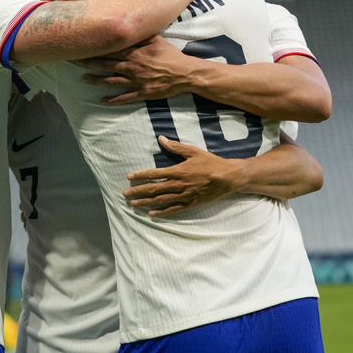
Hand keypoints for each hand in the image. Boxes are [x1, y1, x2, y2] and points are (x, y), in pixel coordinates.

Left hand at [79, 36, 198, 104]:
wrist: (185, 73)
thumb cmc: (171, 55)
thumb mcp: (157, 40)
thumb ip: (141, 35)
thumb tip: (129, 26)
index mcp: (135, 52)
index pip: (110, 49)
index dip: (95, 48)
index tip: (82, 46)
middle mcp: (132, 66)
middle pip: (106, 64)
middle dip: (89, 63)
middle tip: (74, 62)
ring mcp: (136, 81)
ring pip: (111, 81)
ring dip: (96, 80)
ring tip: (83, 80)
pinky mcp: (142, 93)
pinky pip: (124, 97)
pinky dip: (112, 100)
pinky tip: (101, 101)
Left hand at [123, 136, 244, 216]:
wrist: (228, 178)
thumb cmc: (211, 162)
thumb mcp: (193, 151)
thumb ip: (175, 146)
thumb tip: (160, 138)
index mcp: (178, 171)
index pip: (154, 174)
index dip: (140, 176)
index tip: (129, 177)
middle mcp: (178, 185)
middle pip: (154, 189)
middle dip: (138, 191)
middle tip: (125, 193)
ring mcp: (184, 196)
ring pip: (161, 201)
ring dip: (145, 202)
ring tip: (133, 204)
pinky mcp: (190, 204)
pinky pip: (173, 210)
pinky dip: (161, 212)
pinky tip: (151, 214)